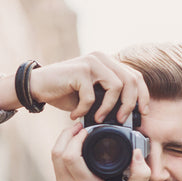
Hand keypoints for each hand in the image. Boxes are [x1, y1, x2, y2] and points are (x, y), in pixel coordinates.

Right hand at [31, 52, 149, 122]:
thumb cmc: (65, 94)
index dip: (143, 95)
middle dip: (129, 104)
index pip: (135, 76)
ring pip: (116, 87)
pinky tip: (75, 116)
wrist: (38, 87)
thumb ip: (108, 101)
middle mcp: (102, 59)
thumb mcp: (92, 98)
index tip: (143, 113)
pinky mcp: (80, 70)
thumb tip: (126, 118)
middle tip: (121, 120)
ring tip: (97, 120)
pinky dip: (84, 110)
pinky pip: (91, 96)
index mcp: (108, 63)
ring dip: (108, 109)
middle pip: (131, 80)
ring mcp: (92, 62)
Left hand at [52, 122, 150, 180]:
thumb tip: (137, 152)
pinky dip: (62, 156)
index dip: (75, 137)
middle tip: (78, 127)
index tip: (86, 130)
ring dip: (62, 144)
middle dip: (66, 135)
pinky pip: (56, 169)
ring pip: (53, 160)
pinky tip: (73, 152)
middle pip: (57, 153)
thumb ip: (141, 172)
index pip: (69, 154)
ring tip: (75, 136)